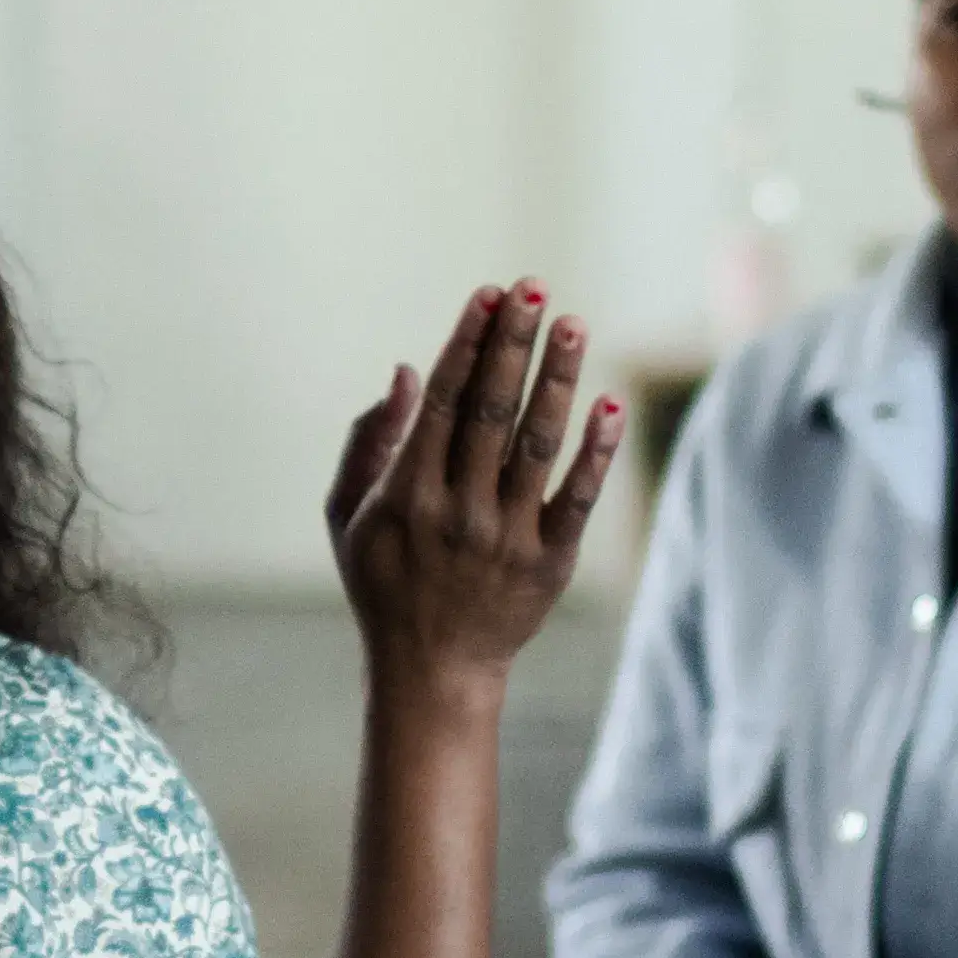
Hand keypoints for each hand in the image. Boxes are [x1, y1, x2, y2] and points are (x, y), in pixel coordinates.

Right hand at [328, 286, 618, 690]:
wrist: (432, 669)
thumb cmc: (384, 581)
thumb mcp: (346, 514)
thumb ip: (370, 439)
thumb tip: (405, 369)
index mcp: (407, 493)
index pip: (443, 402)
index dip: (467, 343)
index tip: (490, 295)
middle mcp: (457, 511)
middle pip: (491, 411)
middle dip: (513, 344)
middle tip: (535, 288)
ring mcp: (506, 537)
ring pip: (536, 445)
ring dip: (556, 380)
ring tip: (573, 324)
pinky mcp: (549, 563)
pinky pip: (577, 499)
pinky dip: (595, 454)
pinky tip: (610, 407)